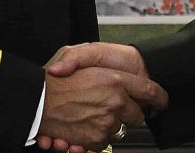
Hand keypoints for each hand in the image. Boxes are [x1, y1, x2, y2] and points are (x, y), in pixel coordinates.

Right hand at [36, 43, 161, 151]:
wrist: (33, 100)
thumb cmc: (53, 77)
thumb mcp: (74, 52)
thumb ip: (94, 57)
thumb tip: (117, 72)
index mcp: (114, 79)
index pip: (150, 91)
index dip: (159, 98)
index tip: (161, 102)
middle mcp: (114, 102)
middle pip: (138, 116)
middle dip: (130, 114)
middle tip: (115, 109)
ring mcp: (105, 122)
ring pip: (121, 130)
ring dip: (111, 126)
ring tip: (92, 116)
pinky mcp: (95, 139)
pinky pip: (104, 143)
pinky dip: (96, 138)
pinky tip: (84, 127)